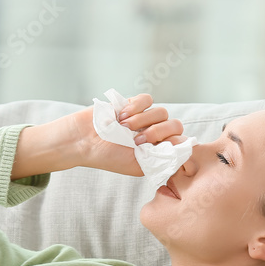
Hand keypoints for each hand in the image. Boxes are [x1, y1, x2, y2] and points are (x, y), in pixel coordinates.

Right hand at [68, 93, 187, 176]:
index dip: (175, 142)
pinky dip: (136, 107)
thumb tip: (180, 151)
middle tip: (138, 140)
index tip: (160, 146)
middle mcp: (154, 133)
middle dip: (159, 131)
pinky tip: (121, 117)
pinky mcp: (134, 104)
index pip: (181, 141)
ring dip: (142, 120)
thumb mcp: (137, 165)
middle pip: (175, 124)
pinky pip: (147, 99)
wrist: (83, 140)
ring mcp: (145, 118)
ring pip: (161, 112)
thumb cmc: (107, 156)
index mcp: (157, 150)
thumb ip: (160, 160)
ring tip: (124, 128)